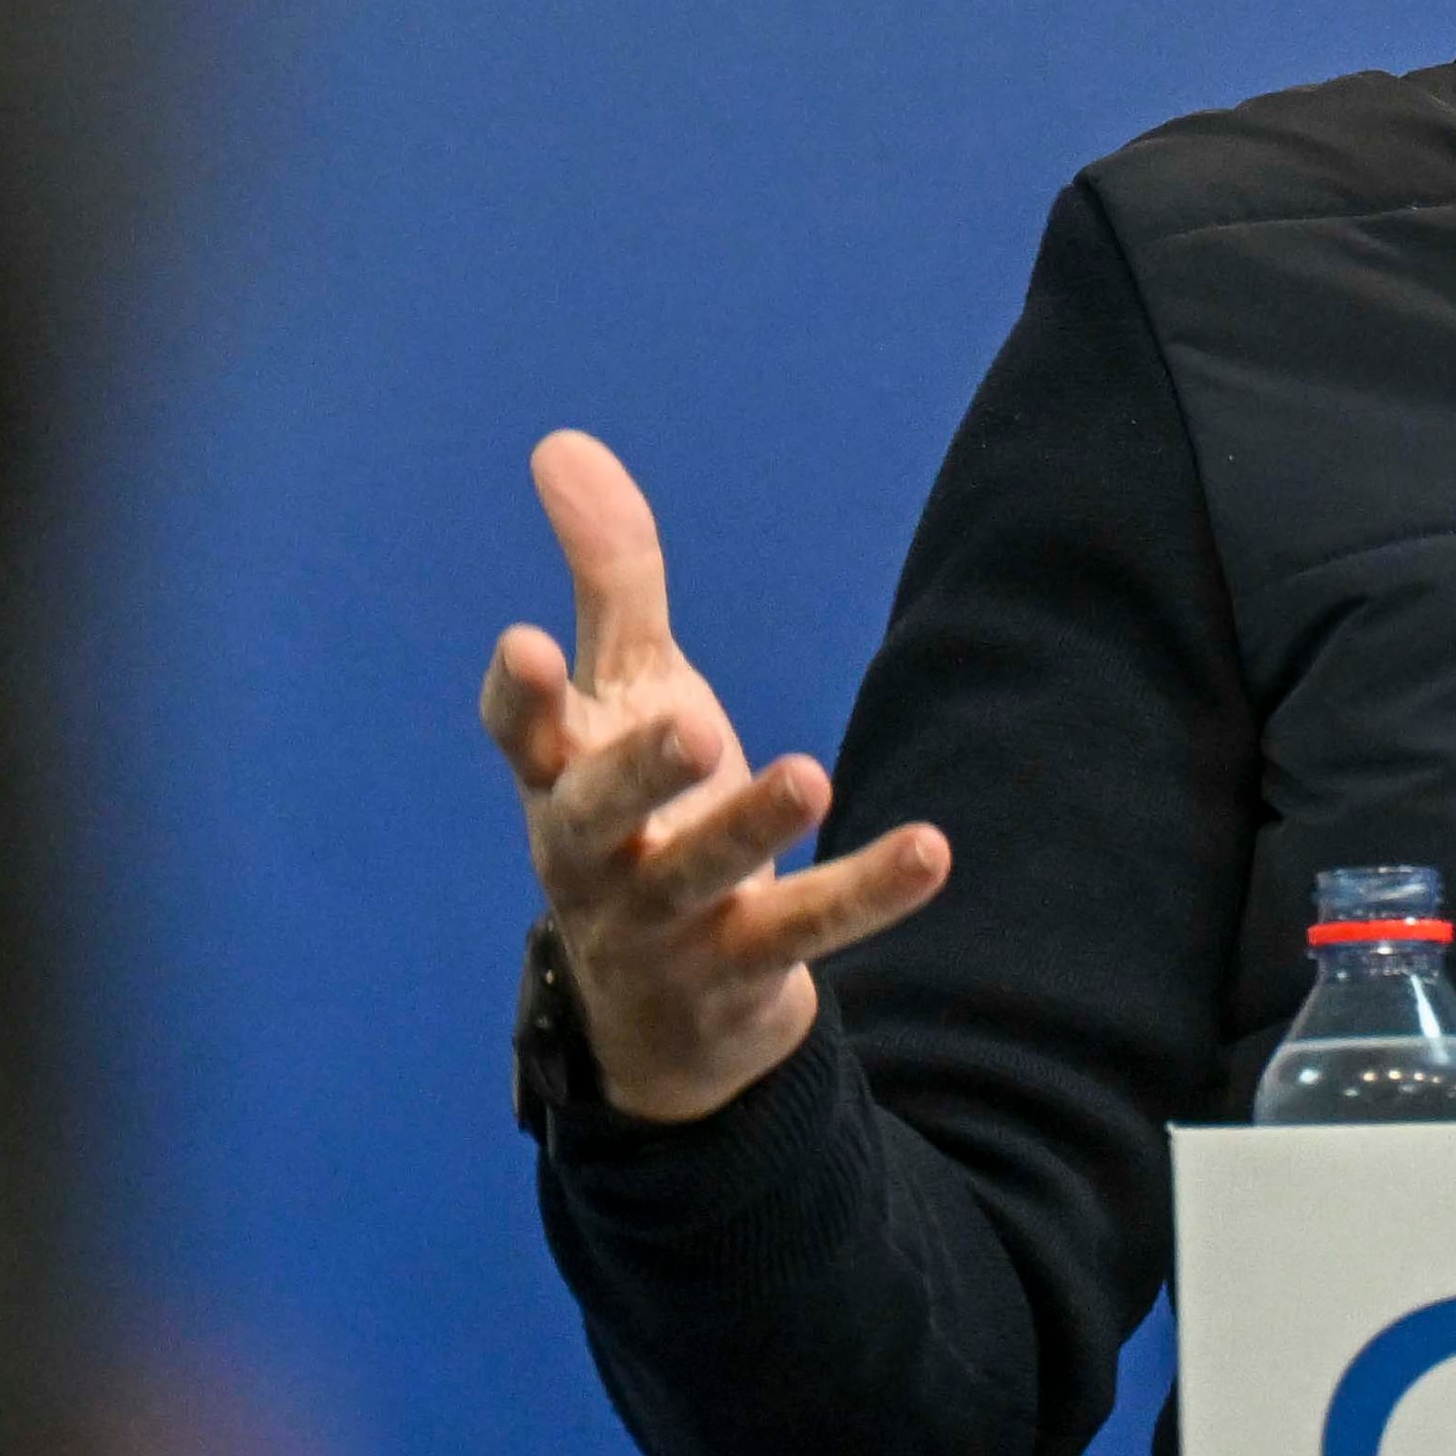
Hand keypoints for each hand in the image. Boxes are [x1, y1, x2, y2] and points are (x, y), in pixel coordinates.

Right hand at [479, 430, 949, 1123]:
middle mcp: (595, 854)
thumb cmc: (639, 812)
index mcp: (560, 779)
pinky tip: (933, 851)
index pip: (521, 737)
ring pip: (702, 875)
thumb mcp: (627, 693)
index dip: (521, 698)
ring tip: (811, 776)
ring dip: (752, 826)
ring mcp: (664, 922)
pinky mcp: (741, 969)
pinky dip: (868, 892)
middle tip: (690, 723)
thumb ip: (608, 580)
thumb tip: (560, 444)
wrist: (666, 1011)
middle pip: (601, 814)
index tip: (523, 645)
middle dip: (639, 770)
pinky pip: (805, 930)